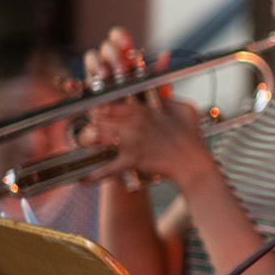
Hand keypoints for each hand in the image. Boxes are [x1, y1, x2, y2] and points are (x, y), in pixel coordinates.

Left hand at [77, 28, 211, 184]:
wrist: (193, 165)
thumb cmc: (192, 138)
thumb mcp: (185, 110)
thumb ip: (169, 98)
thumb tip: (160, 94)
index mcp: (143, 110)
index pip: (111, 104)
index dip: (101, 108)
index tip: (98, 113)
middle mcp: (133, 124)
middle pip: (99, 118)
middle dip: (92, 123)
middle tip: (90, 128)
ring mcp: (131, 142)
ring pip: (97, 137)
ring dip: (89, 141)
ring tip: (87, 144)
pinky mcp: (132, 161)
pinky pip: (107, 169)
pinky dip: (93, 175)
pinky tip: (81, 179)